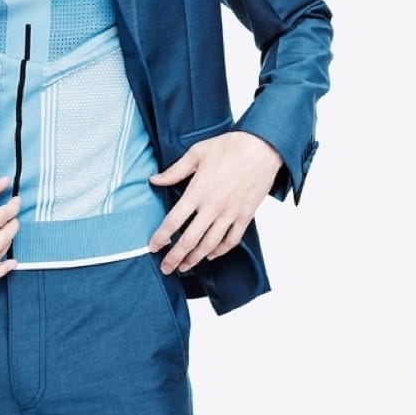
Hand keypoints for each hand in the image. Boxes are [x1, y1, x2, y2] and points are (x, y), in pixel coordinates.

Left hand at [148, 132, 280, 273]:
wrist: (262, 148)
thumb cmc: (229, 147)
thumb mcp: (196, 153)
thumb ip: (174, 171)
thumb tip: (154, 180)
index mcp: (198, 191)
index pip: (174, 221)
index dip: (161, 237)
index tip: (153, 247)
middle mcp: (213, 207)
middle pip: (189, 240)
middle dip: (174, 257)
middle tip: (165, 267)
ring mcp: (230, 214)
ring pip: (209, 245)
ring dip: (195, 259)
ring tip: (184, 267)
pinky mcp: (245, 216)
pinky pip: (231, 240)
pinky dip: (220, 251)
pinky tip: (210, 255)